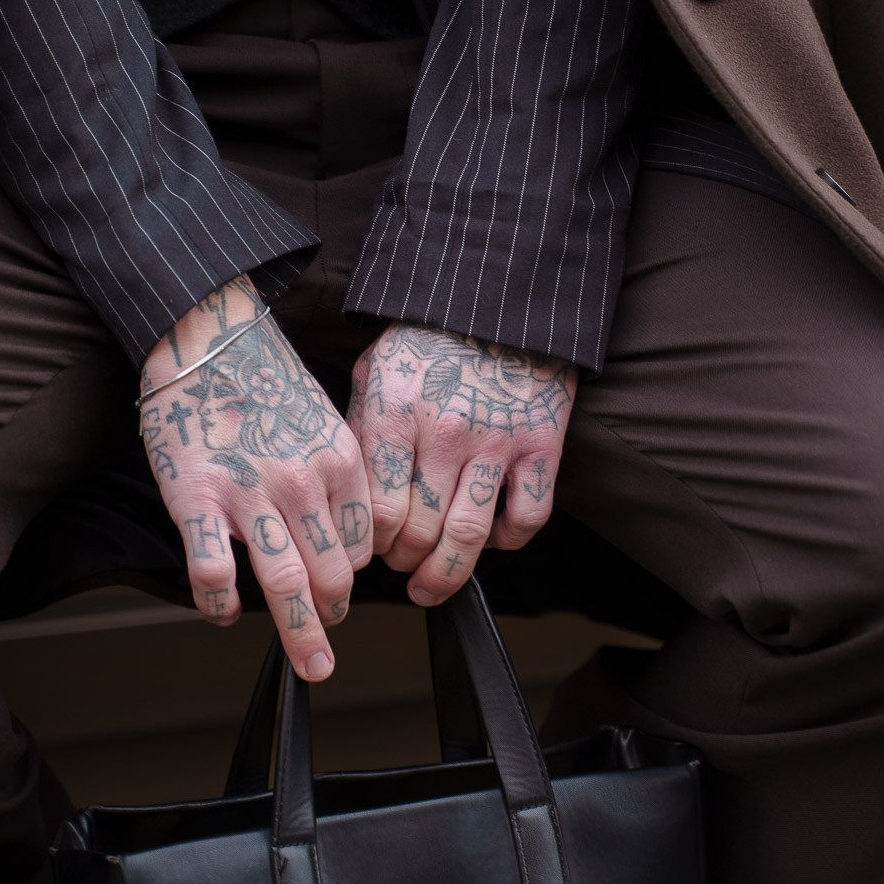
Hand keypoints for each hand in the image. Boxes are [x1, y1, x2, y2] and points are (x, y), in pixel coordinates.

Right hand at [139, 275, 372, 679]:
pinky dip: (222, 604)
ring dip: (301, 633)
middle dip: (333, 616)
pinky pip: (214, 572)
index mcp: (340, 462)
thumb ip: (336, 477)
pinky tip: (224, 613)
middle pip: (333, 576)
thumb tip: (341, 534)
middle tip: (325, 636)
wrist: (207, 338)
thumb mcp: (323, 421)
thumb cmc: (262, 382)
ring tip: (309, 662)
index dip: (354, 575)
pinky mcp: (198, 499)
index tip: (341, 588)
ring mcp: (250, 493)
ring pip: (286, 586)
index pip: (364, 545)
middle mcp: (303, 482)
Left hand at [348, 324, 575, 603]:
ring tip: (430, 583)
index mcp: (395, 414)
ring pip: (468, 537)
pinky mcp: (541, 446)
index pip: (377, 511)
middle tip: (399, 563)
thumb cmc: (429, 339)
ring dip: (445, 574)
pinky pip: (527, 517)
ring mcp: (497, 442)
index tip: (369, 549)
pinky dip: (507, 541)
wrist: (499, 300)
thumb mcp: (374, 371)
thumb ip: (358, 429)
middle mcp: (445, 433)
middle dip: (403, 562)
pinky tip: (490, 539)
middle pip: (419, 533)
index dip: (370, 544)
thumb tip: (342, 494)